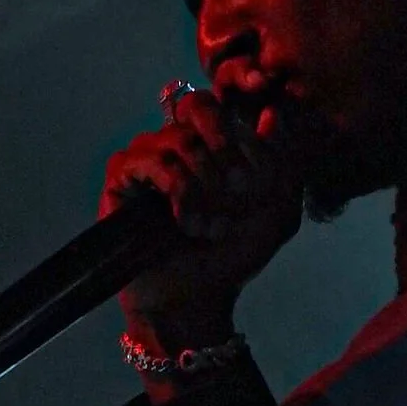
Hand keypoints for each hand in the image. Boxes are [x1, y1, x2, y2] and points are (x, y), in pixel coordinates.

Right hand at [102, 87, 301, 356]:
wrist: (197, 298)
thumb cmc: (233, 256)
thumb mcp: (277, 211)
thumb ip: (283, 162)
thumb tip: (271, 115)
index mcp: (213, 141)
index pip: (228, 107)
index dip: (247, 141)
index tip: (255, 185)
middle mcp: (178, 142)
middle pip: (199, 108)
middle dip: (227, 151)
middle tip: (238, 191)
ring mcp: (148, 156)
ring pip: (180, 139)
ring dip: (205, 185)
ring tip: (211, 226)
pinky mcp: (122, 175)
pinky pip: (152, 161)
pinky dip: (179, 191)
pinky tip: (186, 223)